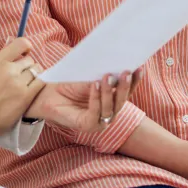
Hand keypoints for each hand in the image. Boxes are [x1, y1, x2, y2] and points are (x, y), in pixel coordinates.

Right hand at [0, 38, 44, 144]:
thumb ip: (1, 62)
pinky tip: (34, 88)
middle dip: (28, 66)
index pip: (20, 44)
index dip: (26, 46)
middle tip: (24, 76)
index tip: (26, 53)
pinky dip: (39, 84)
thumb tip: (13, 51)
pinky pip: (41, 82)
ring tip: (28, 84)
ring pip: (37, 70)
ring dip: (34, 76)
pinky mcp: (26, 95)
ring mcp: (18, 82)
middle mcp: (9, 69)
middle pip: (30, 60)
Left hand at [25, 68, 143, 132]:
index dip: (135, 80)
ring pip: (110, 108)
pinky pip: (95, 113)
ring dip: (110, 91)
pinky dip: (96, 98)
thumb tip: (119, 62)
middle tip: (127, 71)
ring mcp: (99, 121)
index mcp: (111, 100)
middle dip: (125, 86)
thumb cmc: (68, 83)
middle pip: (122, 100)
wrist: (46, 93)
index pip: (127, 91)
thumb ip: (103, 74)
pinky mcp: (87, 126)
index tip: (140, 66)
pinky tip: (95, 85)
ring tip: (107, 76)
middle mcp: (108, 112)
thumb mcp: (88, 76)